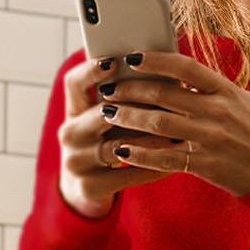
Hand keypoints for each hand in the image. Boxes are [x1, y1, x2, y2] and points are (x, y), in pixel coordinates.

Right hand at [56, 56, 185, 218]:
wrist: (85, 188)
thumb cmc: (105, 142)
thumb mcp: (105, 120)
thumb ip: (123, 100)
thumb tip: (162, 75)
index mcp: (73, 111)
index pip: (74, 83)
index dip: (91, 70)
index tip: (114, 61)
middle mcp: (69, 134)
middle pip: (100, 113)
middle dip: (136, 106)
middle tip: (167, 99)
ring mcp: (76, 161)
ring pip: (119, 145)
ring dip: (152, 139)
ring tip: (180, 133)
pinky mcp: (89, 186)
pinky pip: (128, 174)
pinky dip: (154, 168)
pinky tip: (175, 162)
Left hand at [94, 50, 249, 196]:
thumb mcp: (243, 102)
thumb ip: (213, 89)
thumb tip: (180, 75)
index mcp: (226, 91)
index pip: (185, 67)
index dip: (155, 59)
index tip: (131, 57)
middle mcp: (217, 111)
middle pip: (163, 94)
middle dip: (130, 89)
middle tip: (108, 88)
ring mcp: (211, 138)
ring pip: (158, 123)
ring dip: (127, 117)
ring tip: (107, 113)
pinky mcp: (205, 165)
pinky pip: (165, 158)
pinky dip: (140, 153)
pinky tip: (122, 150)